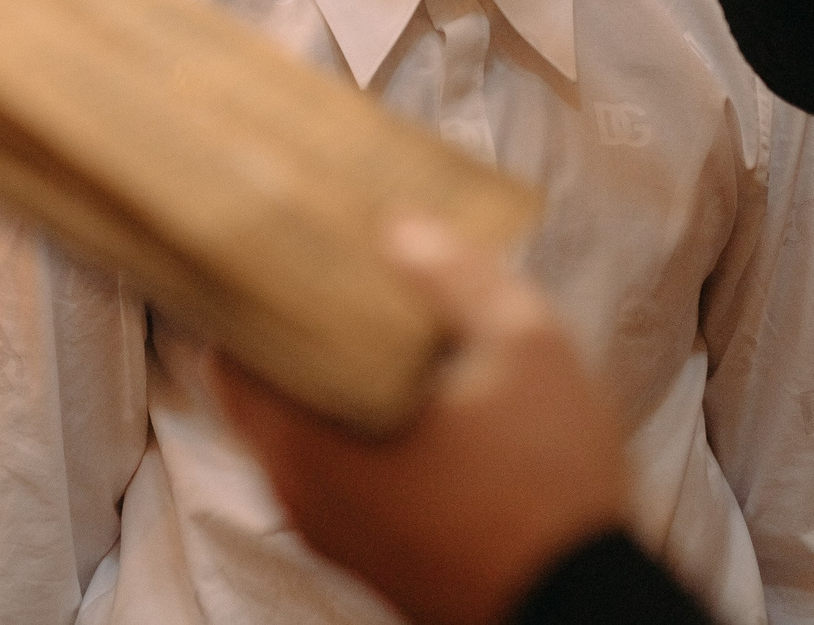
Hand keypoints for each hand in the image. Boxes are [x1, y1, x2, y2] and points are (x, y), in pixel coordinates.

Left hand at [212, 218, 628, 624]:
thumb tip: (401, 228)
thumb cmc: (549, 486)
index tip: (268, 250)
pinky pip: (328, 474)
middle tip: (319, 275)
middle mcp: (301, 493)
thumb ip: (456, 277)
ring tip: (365, 324)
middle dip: (284, 331)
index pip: (231, 355)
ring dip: (317, 381)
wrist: (582, 609)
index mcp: (311, 440)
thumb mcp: (524, 349)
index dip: (247, 295)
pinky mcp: (368, 555)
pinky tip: (399, 394)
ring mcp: (331, 532)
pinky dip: (342, 427)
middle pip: (259, 393)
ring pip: (294, 436)